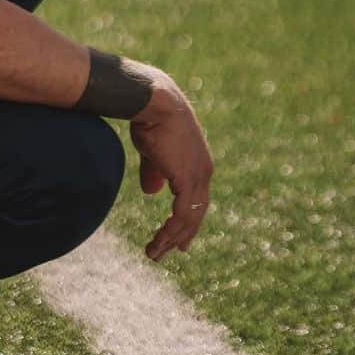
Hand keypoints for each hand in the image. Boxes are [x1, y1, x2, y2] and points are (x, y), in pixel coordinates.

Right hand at [129, 78, 213, 260]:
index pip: (196, 198)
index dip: (187, 218)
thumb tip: (151, 192)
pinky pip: (182, 215)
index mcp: (197, 163)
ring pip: (189, 218)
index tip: (178, 237)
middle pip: (196, 212)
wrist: (154, 101)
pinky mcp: (188, 179)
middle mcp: (203, 172)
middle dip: (182, 233)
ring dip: (170, 237)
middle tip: (171, 250)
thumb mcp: (153, 149)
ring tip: (154, 252)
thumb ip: (155, 171)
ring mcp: (198, 176)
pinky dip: (171, 230)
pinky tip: (160, 240)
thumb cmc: (151, 118)